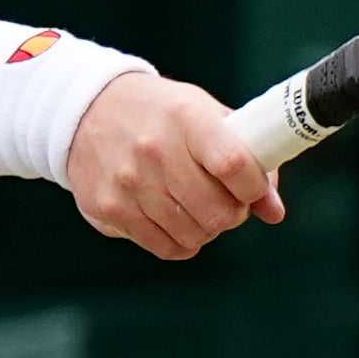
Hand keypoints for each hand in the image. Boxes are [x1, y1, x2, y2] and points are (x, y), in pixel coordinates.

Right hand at [64, 71, 283, 260]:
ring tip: (197, 209)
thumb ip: (245, 158)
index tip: (252, 189)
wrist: (85, 110)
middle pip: (217, 212)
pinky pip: (164, 247)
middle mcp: (154, 150)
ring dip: (206, 229)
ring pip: (193, 236)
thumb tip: (273, 210)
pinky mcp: (108, 208)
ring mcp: (128, 183)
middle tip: (226, 203)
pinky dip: (180, 242)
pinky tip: (175, 220)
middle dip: (232, 215)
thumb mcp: (203, 115)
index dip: (253, 187)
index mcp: (185, 117)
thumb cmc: (158, 113)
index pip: (233, 165)